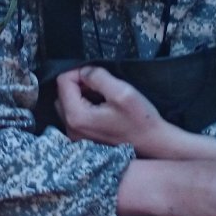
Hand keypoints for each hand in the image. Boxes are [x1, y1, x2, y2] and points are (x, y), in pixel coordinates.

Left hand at [55, 66, 215, 161]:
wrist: (153, 144)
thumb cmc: (140, 121)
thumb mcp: (122, 92)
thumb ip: (98, 77)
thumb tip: (84, 71)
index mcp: (76, 117)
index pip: (63, 82)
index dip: (79, 71)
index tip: (97, 74)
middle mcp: (71, 129)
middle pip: (62, 93)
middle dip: (78, 83)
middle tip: (100, 84)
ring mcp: (75, 136)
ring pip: (67, 104)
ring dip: (81, 95)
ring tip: (103, 96)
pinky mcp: (83, 139)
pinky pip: (75, 116)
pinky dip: (84, 107)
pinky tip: (102, 107)